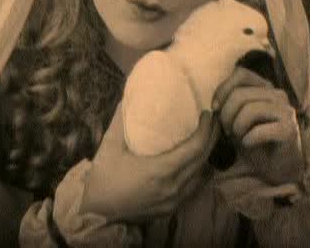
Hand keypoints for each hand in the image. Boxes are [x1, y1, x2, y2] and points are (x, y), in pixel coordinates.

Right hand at [80, 103, 219, 222]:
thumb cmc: (103, 178)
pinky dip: (200, 172)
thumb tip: (128, 97)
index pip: (195, 149)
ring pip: (201, 176)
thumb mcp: (110, 146)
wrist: (96, 213)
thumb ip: (121, 120)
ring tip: (208, 137)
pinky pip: (194, 188)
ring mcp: (173, 201)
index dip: (206, 130)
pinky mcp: (171, 209)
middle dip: (212, 138)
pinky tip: (198, 162)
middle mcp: (173, 187)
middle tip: (213, 120)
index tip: (207, 114)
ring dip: (207, 156)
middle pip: (203, 161)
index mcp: (160, 171)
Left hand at [213, 68, 303, 185]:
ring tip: (238, 137)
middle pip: (240, 94)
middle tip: (227, 131)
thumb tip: (214, 105)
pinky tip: (248, 144)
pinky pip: (259, 130)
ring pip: (249, 109)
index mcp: (265, 88)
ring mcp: (286, 111)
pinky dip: (248, 139)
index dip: (223, 89)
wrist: (276, 168)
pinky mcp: (290, 130)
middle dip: (226, 114)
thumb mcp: (236, 118)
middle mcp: (278, 95)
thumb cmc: (254, 140)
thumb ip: (228, 103)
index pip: (241, 74)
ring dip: (237, 127)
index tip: (215, 108)